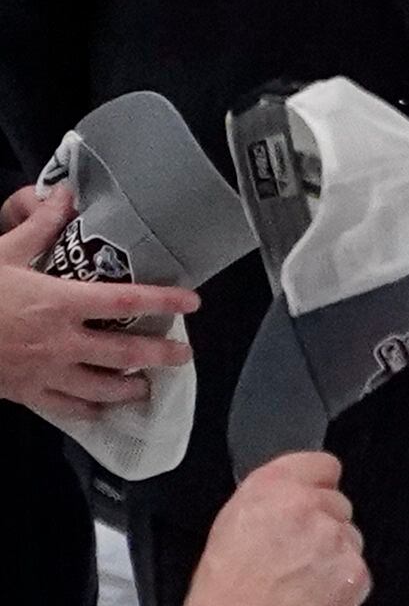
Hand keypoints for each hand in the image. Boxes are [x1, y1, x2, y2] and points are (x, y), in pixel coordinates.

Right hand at [0, 185, 196, 417]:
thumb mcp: (3, 254)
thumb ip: (39, 226)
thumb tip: (65, 194)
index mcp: (59, 302)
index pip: (125, 299)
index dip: (164, 301)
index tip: (193, 302)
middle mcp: (60, 340)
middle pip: (124, 353)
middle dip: (160, 355)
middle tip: (183, 354)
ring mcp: (44, 371)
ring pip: (101, 387)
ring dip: (130, 388)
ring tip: (148, 385)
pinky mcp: (26, 393)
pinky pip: (67, 407)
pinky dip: (90, 410)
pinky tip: (103, 410)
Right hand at [181, 453, 368, 605]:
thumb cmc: (223, 592)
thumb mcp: (232, 526)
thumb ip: (271, 502)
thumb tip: (295, 497)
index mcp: (273, 489)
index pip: (323, 465)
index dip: (316, 485)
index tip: (311, 500)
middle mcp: (309, 507)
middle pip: (337, 504)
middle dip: (322, 526)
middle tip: (294, 555)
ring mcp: (336, 540)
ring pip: (349, 538)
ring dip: (332, 556)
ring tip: (297, 582)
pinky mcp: (355, 573)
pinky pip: (357, 571)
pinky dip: (340, 584)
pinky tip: (311, 598)